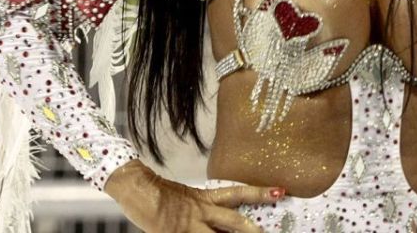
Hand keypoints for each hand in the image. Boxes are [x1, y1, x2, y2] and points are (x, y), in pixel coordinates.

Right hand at [105, 159, 284, 231]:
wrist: (136, 188)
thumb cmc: (158, 193)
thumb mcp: (185, 198)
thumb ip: (204, 211)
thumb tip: (221, 223)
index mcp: (205, 197)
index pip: (238, 193)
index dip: (259, 192)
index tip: (279, 191)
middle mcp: (201, 211)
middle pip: (234, 220)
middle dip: (253, 229)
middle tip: (270, 232)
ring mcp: (188, 226)